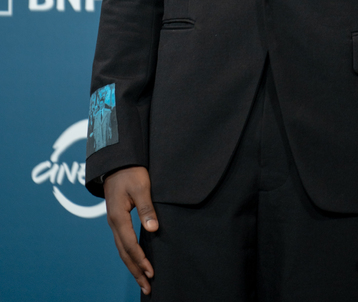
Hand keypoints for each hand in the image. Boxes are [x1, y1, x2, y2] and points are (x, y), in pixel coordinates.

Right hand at [104, 166, 158, 295]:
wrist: (116, 161)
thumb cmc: (130, 172)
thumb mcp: (141, 187)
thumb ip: (146, 208)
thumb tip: (153, 230)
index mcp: (118, 217)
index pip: (130, 245)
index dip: (141, 260)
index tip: (151, 272)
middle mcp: (113, 223)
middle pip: (123, 253)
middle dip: (135, 271)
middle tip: (147, 287)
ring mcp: (114, 222)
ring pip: (122, 250)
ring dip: (132, 266)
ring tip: (142, 280)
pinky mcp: (117, 219)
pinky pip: (122, 242)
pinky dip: (129, 255)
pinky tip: (136, 261)